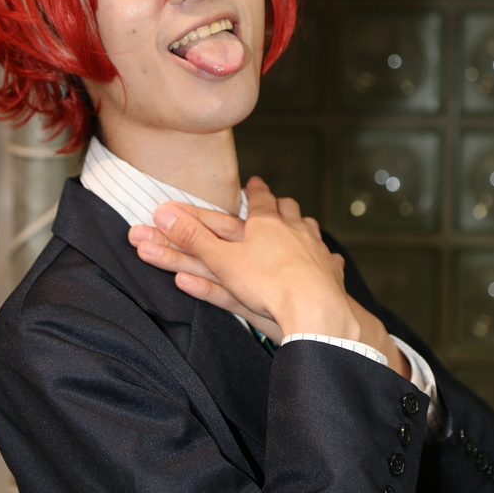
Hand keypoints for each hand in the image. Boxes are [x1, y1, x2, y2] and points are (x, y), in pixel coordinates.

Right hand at [129, 178, 410, 376]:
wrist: (313, 309)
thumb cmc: (266, 284)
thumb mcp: (222, 261)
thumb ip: (192, 238)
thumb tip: (162, 213)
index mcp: (268, 223)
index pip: (260, 199)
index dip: (255, 191)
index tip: (254, 183)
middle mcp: (296, 229)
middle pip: (289, 210)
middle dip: (280, 205)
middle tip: (278, 202)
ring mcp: (317, 249)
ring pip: (310, 229)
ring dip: (302, 226)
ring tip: (299, 226)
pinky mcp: (331, 272)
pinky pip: (329, 259)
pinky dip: (325, 257)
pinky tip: (326, 260)